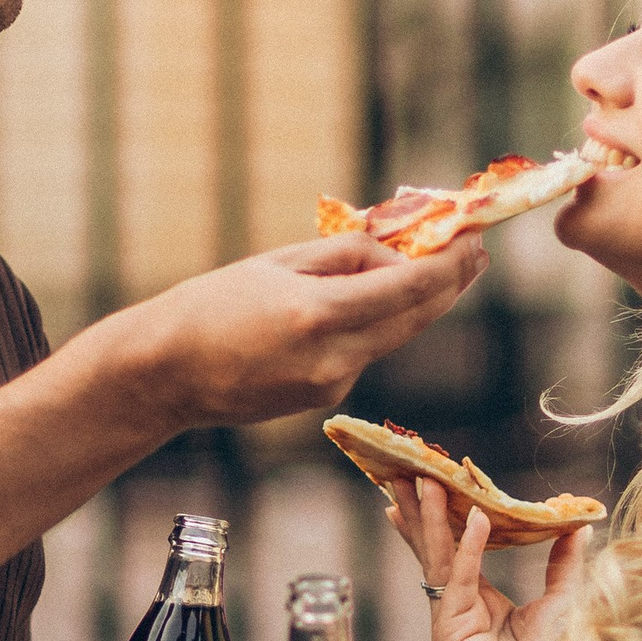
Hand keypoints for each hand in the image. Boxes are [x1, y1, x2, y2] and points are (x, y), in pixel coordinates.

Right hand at [114, 235, 484, 434]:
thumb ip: (344, 256)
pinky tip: (356, 307)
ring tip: (425, 268)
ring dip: (412, 304)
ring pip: (390, 337)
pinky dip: (371, 327)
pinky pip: (362, 354)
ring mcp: (331, 385)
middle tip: (474, 254)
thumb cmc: (212, 304)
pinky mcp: (324, 399)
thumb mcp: (278, 262)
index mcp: (318, 313)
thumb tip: (396, 254)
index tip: (474, 242)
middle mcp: (333, 357)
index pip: (408, 288)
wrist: (167, 373)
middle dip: (449, 285)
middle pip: (415, 319)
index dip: (449, 266)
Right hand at [386, 478, 590, 640]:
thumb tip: (577, 525)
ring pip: (438, 559)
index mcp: (477, 602)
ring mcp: (448, 622)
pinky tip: (475, 519)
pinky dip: (469, 548)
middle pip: (433, 550)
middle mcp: (457, 609)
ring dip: (430, 519)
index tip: (425, 485)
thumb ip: (563, 563)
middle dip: (418, 510)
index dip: (439, 518)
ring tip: (425, 482)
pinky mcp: (450, 635)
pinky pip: (461, 581)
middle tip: (404, 472)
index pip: (451, 550)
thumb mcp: (561, 600)